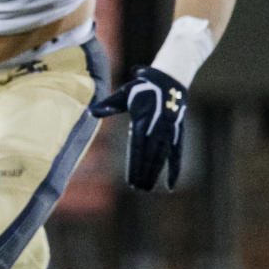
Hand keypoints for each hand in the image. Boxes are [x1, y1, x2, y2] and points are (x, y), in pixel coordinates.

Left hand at [90, 66, 187, 190]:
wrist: (168, 79)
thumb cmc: (142, 87)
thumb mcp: (124, 93)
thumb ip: (109, 105)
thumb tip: (90, 111)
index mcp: (142, 120)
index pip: (137, 147)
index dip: (135, 164)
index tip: (130, 180)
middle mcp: (156, 128)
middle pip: (150, 156)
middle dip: (144, 173)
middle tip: (137, 188)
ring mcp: (168, 132)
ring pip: (162, 157)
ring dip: (155, 173)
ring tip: (146, 187)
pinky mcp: (177, 134)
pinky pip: (177, 155)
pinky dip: (175, 170)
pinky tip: (171, 185)